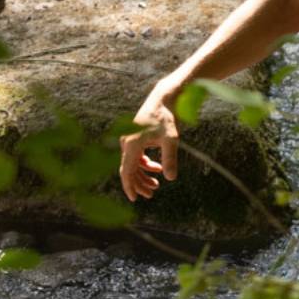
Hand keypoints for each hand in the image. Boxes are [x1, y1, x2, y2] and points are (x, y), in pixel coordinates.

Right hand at [119, 85, 180, 200]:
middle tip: (152, 194)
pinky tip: (157, 169)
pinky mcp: (135, 138)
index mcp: (132, 144)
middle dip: (139, 184)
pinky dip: (145, 165)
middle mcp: (127, 142)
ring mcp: (129, 140)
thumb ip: (170, 158)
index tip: (134, 199)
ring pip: (133, 164)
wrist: (163, 99)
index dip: (129, 187)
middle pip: (129, 170)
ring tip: (156, 185)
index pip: (126, 171)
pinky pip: (136, 157)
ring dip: (143, 175)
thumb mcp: (171, 138)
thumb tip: (171, 178)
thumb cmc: (167, 117)